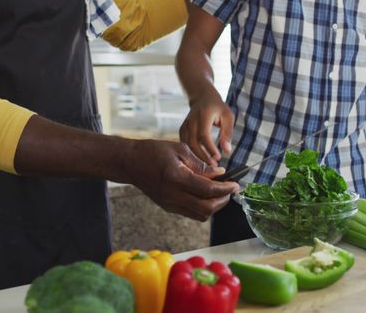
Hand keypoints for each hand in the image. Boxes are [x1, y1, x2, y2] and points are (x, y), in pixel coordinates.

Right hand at [124, 139, 238, 221]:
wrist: (130, 163)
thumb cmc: (153, 151)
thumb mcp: (180, 149)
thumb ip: (201, 164)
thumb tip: (219, 173)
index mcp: (176, 178)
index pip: (207, 190)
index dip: (225, 189)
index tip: (235, 184)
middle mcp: (172, 195)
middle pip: (206, 208)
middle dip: (223, 201)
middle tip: (230, 189)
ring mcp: (169, 204)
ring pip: (200, 215)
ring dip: (214, 206)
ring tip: (220, 192)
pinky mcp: (168, 207)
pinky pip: (191, 213)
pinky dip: (204, 206)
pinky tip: (207, 194)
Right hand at [180, 89, 233, 165]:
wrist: (203, 98)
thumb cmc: (217, 107)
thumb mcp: (227, 116)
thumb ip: (227, 133)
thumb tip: (227, 150)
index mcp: (203, 115)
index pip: (203, 134)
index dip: (210, 148)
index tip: (218, 157)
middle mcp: (191, 120)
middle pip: (192, 142)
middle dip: (202, 156)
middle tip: (213, 166)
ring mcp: (185, 125)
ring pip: (186, 145)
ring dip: (196, 157)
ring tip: (208, 165)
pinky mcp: (182, 129)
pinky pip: (184, 144)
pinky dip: (191, 153)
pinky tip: (200, 160)